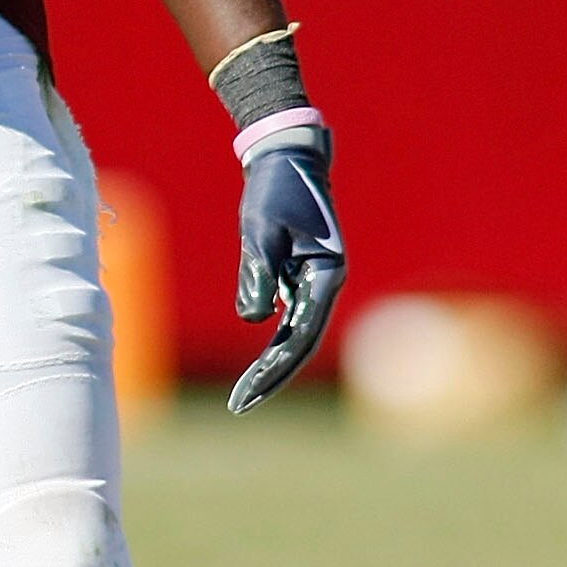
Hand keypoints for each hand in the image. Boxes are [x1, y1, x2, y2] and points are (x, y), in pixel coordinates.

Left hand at [228, 132, 345, 415]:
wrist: (283, 159)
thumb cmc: (274, 190)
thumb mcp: (259, 230)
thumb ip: (258, 272)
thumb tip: (254, 319)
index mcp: (327, 275)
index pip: (300, 336)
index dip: (273, 369)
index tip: (247, 394)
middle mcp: (324, 284)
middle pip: (299, 343)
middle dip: (271, 377)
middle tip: (240, 407)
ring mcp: (311, 283)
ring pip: (292, 334)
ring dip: (270, 365)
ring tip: (244, 396)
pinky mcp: (294, 277)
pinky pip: (283, 318)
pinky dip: (269, 342)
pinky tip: (254, 368)